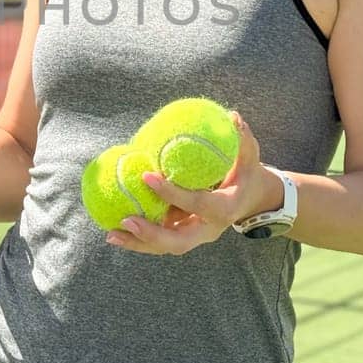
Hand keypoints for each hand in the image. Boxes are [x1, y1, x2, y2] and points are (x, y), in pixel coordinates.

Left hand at [106, 111, 270, 254]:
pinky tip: (114, 232)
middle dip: (152, 234)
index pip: (197, 203)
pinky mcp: (183, 234)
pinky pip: (159, 240)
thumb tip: (233, 116)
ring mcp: (194, 235)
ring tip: (111, 235)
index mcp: (224, 209)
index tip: (147, 176)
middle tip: (127, 220)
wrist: (251, 201)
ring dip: (138, 243)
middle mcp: (208, 229)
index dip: (172, 193)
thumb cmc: (247, 176)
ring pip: (165, 246)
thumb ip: (243, 140)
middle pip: (179, 242)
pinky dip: (138, 239)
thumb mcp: (250, 159)